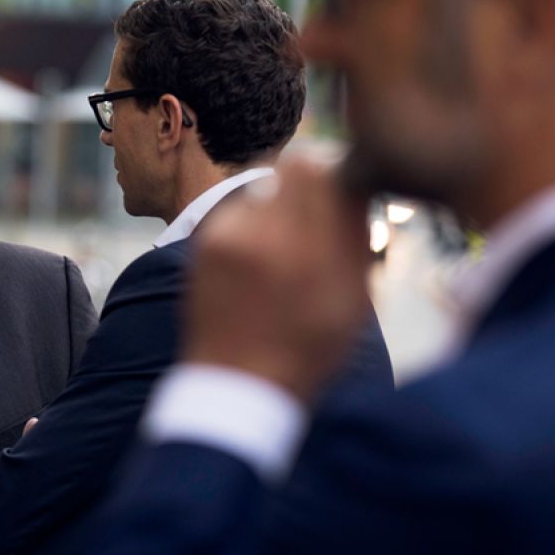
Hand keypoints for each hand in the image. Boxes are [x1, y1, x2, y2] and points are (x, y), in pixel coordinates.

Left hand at [184, 158, 371, 402]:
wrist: (238, 386)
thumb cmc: (308, 348)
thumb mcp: (353, 299)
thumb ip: (353, 232)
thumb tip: (352, 178)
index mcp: (309, 248)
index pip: (318, 167)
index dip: (335, 174)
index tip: (343, 196)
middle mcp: (262, 233)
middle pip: (290, 169)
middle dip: (309, 190)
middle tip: (316, 225)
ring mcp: (225, 237)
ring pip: (262, 191)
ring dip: (279, 210)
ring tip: (285, 256)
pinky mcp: (201, 245)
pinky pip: (236, 215)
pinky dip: (251, 230)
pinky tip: (258, 266)